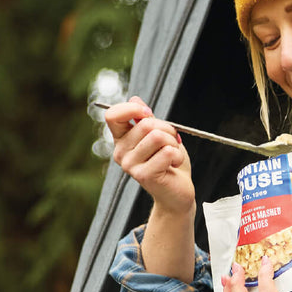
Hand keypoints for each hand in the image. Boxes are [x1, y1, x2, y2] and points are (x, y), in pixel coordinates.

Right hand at [105, 96, 194, 217]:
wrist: (177, 192)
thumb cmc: (169, 162)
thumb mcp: (159, 135)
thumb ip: (146, 119)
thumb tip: (135, 99)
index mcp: (121, 139)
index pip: (113, 115)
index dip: (133, 109)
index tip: (148, 113)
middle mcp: (121, 152)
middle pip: (146, 124)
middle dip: (168, 129)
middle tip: (171, 142)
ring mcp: (130, 165)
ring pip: (158, 137)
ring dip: (174, 143)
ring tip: (172, 155)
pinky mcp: (144, 175)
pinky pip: (167, 152)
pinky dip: (178, 156)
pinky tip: (174, 165)